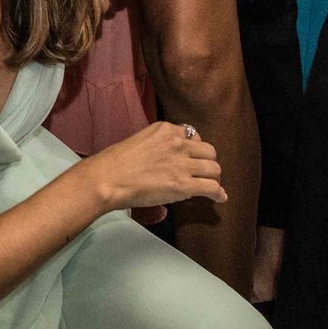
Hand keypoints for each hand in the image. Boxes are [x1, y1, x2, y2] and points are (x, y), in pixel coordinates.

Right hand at [86, 119, 228, 211]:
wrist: (108, 178)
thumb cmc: (115, 162)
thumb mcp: (140, 141)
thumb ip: (159, 146)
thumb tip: (171, 162)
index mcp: (165, 130)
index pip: (193, 135)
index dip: (194, 149)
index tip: (191, 159)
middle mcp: (177, 143)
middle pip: (209, 151)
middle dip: (207, 163)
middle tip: (201, 174)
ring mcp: (182, 164)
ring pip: (214, 169)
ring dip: (213, 178)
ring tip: (209, 186)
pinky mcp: (184, 185)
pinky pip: (213, 187)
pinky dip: (218, 194)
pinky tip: (219, 198)